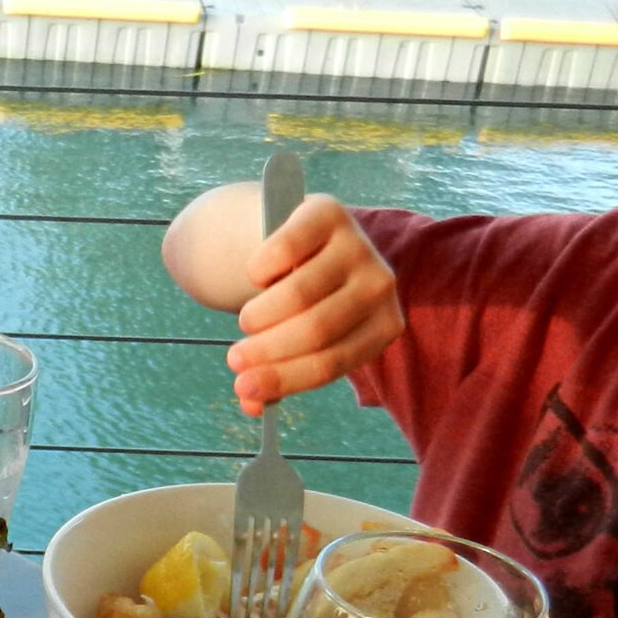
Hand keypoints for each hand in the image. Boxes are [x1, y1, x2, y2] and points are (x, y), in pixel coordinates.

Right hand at [225, 195, 405, 414]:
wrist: (307, 240)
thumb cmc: (305, 303)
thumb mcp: (300, 340)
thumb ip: (278, 373)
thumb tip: (249, 404)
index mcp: (383, 326)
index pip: (332, 362)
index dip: (284, 378)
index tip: (243, 387)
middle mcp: (381, 285)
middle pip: (315, 330)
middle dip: (266, 350)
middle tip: (234, 358)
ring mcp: (358, 246)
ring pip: (297, 295)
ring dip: (258, 315)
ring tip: (247, 320)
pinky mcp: (328, 213)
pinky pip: (281, 251)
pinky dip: (257, 270)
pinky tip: (258, 276)